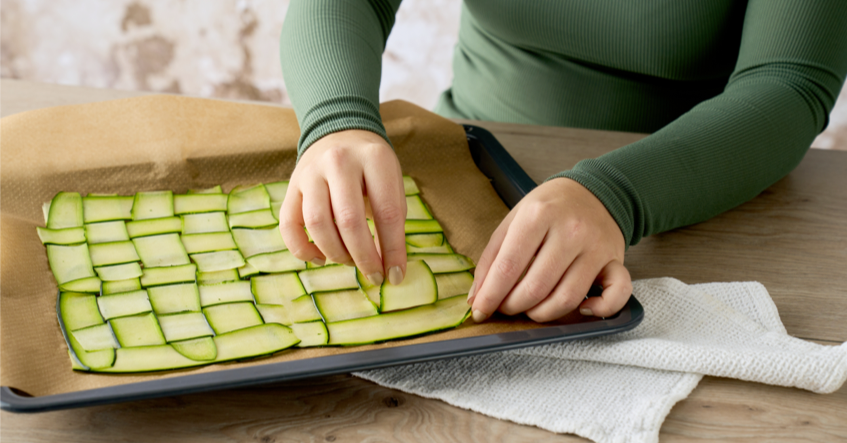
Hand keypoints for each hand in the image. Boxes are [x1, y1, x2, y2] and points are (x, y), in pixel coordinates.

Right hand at [279, 129, 406, 285]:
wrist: (339, 132)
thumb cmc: (371, 167)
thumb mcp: (392, 182)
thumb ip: (392, 220)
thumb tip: (390, 267)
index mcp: (374, 158)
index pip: (386, 212)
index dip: (392, 249)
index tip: (396, 275)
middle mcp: (339, 161)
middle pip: (349, 220)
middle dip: (364, 257)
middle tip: (374, 276)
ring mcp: (310, 173)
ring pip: (317, 224)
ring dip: (336, 254)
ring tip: (351, 262)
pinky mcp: (291, 186)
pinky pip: (288, 225)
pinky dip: (302, 250)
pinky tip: (321, 258)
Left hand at [468, 177, 630, 322]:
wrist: (595, 190)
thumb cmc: (550, 207)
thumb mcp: (514, 220)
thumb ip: (492, 257)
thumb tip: (477, 297)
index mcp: (538, 215)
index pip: (508, 266)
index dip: (491, 296)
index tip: (480, 310)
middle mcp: (570, 231)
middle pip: (536, 287)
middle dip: (513, 306)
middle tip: (505, 306)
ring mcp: (595, 247)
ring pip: (567, 298)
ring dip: (542, 314)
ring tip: (530, 309)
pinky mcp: (615, 259)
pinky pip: (616, 293)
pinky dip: (600, 309)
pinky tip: (582, 309)